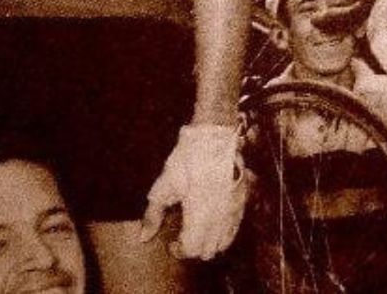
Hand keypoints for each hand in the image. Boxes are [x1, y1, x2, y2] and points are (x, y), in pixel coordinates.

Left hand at [142, 123, 248, 259]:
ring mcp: (234, 210)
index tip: (171, 242)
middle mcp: (220, 218)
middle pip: (209, 251)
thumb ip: (153, 215)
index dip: (179, 250)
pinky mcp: (243, 201)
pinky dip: (223, 233)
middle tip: (182, 237)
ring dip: (209, 243)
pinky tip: (212, 221)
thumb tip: (143, 238)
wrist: (215, 135)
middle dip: (194, 249)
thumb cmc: (188, 159)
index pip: (192, 250)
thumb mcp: (164, 185)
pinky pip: (235, 229)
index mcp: (200, 216)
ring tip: (197, 231)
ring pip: (224, 244)